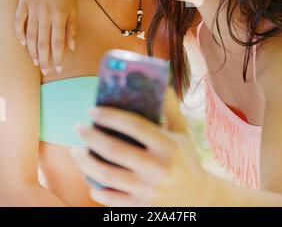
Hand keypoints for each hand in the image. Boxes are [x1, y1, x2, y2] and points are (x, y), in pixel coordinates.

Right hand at [14, 0, 76, 74]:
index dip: (57, 58)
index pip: (57, 43)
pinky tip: (23, 43)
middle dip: (45, 59)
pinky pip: (19, 21)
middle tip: (46, 70)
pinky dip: (20, 33)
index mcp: (60, 16)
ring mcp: (33, 8)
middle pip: (42, 42)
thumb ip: (72, 28)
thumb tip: (70, 48)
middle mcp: (46, 14)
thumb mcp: (74, 7)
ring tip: (36, 61)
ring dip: (32, 50)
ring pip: (30, 35)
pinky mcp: (24, 1)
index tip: (58, 69)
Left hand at [71, 87, 206, 206]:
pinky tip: (88, 175)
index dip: (110, 116)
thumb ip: (170, 107)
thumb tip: (160, 83)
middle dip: (91, 136)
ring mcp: (147, 191)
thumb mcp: (182, 131)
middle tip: (79, 127)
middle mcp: (157, 169)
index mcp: (167, 146)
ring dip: (85, 161)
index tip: (92, 110)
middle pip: (114, 150)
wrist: (197, 198)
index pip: (133, 125)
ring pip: (105, 175)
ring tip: (76, 150)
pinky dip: (95, 186)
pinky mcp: (139, 207)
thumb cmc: (185, 158)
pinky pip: (108, 198)